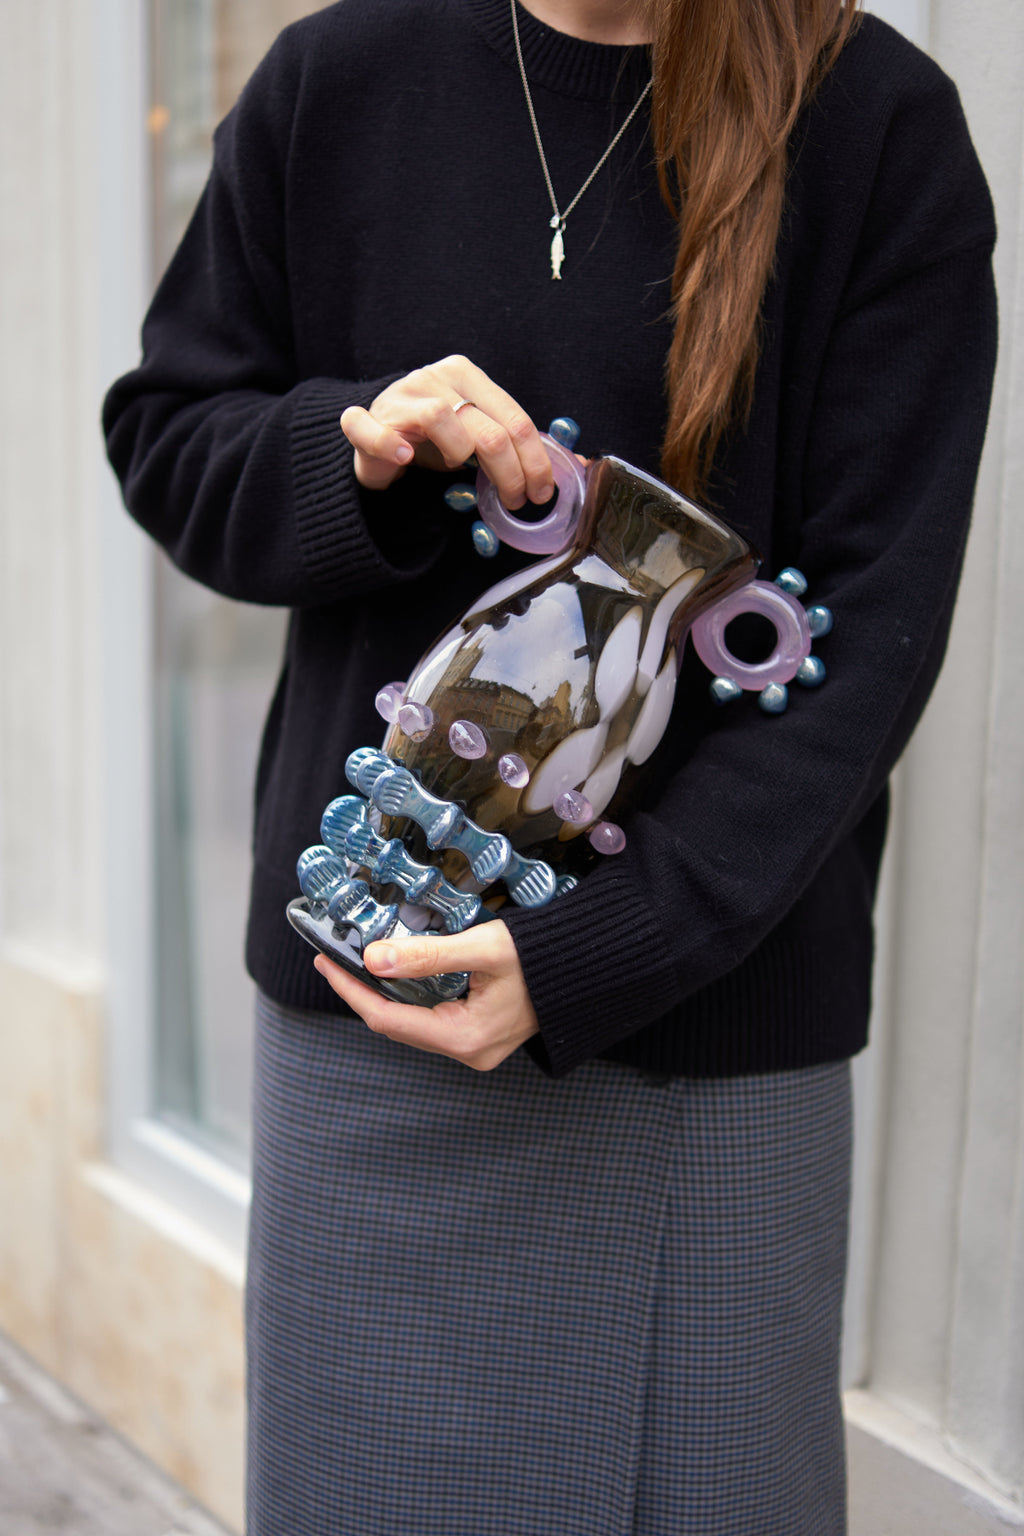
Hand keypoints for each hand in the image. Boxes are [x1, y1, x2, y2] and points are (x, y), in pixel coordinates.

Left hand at [312, 919, 538, 1071]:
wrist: (594, 966)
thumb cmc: (546, 956)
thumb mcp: (484, 948)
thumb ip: (427, 955)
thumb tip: (371, 959)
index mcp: (466, 1038)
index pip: (387, 1019)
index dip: (351, 990)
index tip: (325, 962)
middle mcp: (469, 1051)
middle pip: (397, 1025)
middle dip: (362, 992)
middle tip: (333, 959)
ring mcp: (477, 1047)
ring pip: (413, 1024)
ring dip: (384, 995)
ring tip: (356, 965)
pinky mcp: (483, 1035)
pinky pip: (432, 1020)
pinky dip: (409, 997)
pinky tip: (396, 976)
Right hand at [340, 355, 553, 509]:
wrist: (376, 435)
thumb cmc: (434, 440)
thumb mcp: (481, 437)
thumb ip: (518, 445)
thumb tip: (580, 464)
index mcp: (467, 376)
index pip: (515, 419)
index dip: (535, 462)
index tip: (542, 494)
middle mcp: (433, 378)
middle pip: (487, 427)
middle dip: (510, 473)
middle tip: (515, 502)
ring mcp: (398, 396)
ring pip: (440, 418)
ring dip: (457, 454)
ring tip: (455, 470)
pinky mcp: (365, 419)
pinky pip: (371, 428)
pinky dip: (390, 444)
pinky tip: (406, 458)